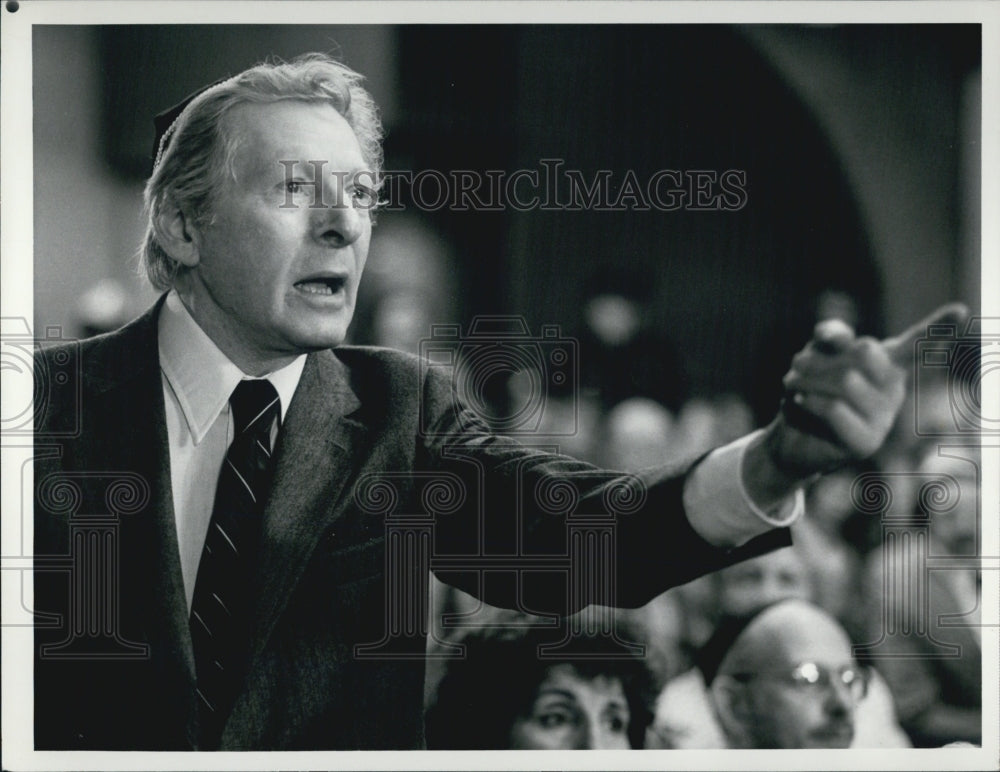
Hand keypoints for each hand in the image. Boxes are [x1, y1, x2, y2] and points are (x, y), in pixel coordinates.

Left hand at [763, 302, 968, 479]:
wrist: (790, 435)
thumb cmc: (808, 388)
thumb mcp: (817, 352)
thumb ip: (831, 336)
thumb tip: (838, 337)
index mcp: (888, 364)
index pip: (916, 343)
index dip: (937, 327)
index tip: (960, 310)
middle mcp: (894, 389)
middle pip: (867, 351)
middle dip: (823, 355)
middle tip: (799, 365)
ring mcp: (884, 417)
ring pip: (846, 380)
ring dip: (805, 378)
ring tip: (794, 386)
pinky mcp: (866, 441)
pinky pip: (836, 408)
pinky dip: (810, 400)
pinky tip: (800, 402)